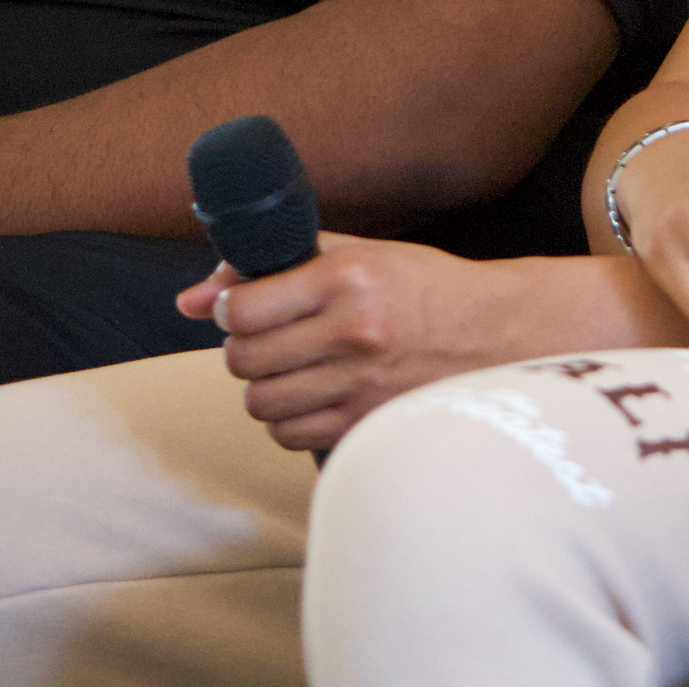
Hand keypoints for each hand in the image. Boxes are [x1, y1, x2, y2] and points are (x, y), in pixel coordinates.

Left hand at [177, 236, 566, 452]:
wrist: (498, 335)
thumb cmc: (423, 288)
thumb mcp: (358, 255)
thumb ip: (275, 264)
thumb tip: (189, 299)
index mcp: (349, 279)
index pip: (242, 308)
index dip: (231, 309)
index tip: (244, 307)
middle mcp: (353, 332)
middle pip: (243, 360)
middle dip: (246, 349)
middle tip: (271, 337)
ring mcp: (361, 385)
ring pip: (260, 404)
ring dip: (265, 387)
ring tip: (293, 368)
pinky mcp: (367, 425)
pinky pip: (289, 434)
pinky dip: (289, 419)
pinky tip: (314, 395)